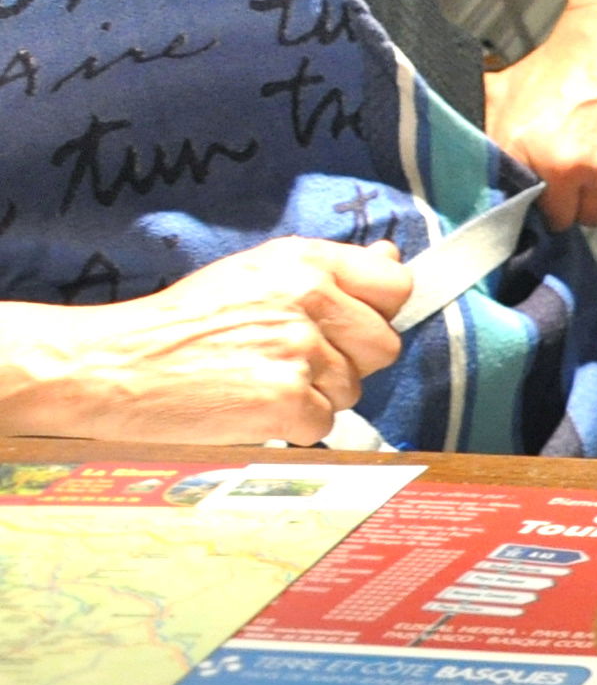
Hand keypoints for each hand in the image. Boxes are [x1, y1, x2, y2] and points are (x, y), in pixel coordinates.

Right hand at [0, 240, 415, 441]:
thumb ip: (328, 272)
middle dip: (349, 361)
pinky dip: (292, 426)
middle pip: (383, 345)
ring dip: (315, 395)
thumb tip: (390, 258)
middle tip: (290, 362)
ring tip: (256, 381)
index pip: (396, 285)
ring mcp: (300, 351)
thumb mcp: (255, 273)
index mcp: (306, 261)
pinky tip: (248, 407)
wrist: (112, 365)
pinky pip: (323, 424)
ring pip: (352, 389)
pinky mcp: (286, 399)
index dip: (378, 312)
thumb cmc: (179, 323)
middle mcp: (311, 299)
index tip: (350, 326)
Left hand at [487, 0, 596, 228]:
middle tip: (580, 167)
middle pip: (568, 217)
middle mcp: (566, 166)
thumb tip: (459, 154)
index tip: (547, 185)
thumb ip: (483, 127)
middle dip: (572, 197)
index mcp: (525, 148)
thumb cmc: (570, 55)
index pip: (525, 209)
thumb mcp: (507, 87)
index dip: (538, 196)